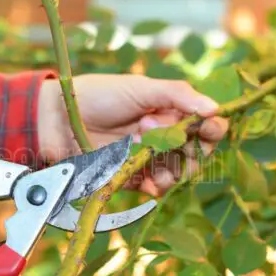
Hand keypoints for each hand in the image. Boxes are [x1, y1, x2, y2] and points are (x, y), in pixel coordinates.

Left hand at [38, 74, 228, 194]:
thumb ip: (178, 95)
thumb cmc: (99, 95)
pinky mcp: (129, 176)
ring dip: (173, 169)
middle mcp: (162, 137)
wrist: (59, 117)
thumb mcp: (141, 88)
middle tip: (166, 136)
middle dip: (190, 149)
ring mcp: (146, 158)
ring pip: (177, 174)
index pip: (204, 126)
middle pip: (195, 154)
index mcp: (169, 112)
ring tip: (148, 151)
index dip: (212, 129)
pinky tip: (151, 182)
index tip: (210, 128)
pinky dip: (157, 186)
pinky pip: (153, 187)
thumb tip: (216, 108)